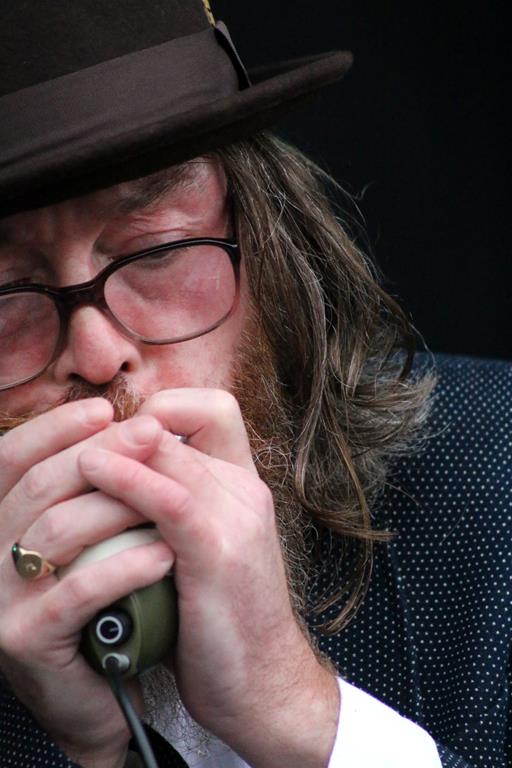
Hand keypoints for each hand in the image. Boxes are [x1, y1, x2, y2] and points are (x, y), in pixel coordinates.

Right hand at [0, 400, 173, 767]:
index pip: (13, 460)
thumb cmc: (108, 603)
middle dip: (101, 452)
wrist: (108, 693)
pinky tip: (165, 553)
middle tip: (151, 433)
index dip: (54, 428)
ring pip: (58, 530)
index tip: (104, 408)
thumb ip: (96, 488)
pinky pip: (77, 591)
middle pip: (41, 485)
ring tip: (173, 494)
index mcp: (1, 522)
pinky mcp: (26, 638)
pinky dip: (125, 566)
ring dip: (120, 504)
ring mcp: (2, 598)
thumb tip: (135, 424)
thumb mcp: (94, 538)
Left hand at [78, 389, 339, 767]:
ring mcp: (237, 517)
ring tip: (70, 452)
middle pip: (177, 423)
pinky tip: (92, 472)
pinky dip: (127, 479)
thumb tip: (118, 485)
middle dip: (118, 426)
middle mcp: (245, 490)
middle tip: (72, 440)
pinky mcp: (220, 552)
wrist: (264, 684)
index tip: (118, 436)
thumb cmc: (222, 621)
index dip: (162, 408)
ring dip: (113, 445)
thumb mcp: (201, 551)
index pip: (211, 409)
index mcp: (243, 486)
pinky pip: (170, 498)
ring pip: (167, 451)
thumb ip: (173, 510)